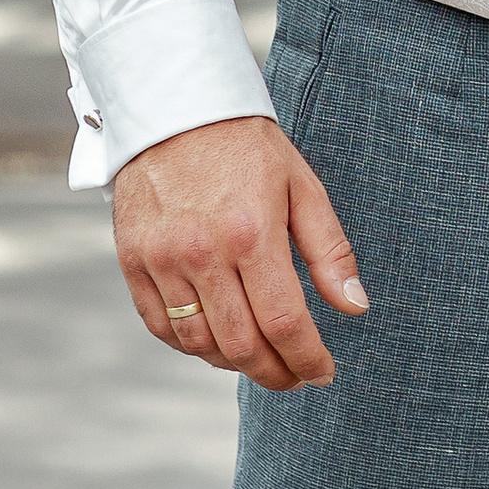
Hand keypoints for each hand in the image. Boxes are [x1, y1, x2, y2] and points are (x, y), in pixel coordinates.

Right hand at [111, 115, 367, 391]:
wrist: (177, 110)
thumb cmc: (249, 148)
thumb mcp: (303, 188)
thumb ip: (330, 252)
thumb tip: (355, 308)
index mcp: (252, 233)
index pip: (284, 321)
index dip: (307, 358)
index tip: (323, 373)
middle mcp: (203, 253)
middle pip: (240, 344)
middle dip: (274, 373)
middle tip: (295, 377)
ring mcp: (162, 260)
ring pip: (198, 342)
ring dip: (233, 364)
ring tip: (260, 359)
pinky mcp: (133, 262)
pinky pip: (160, 326)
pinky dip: (190, 346)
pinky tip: (217, 342)